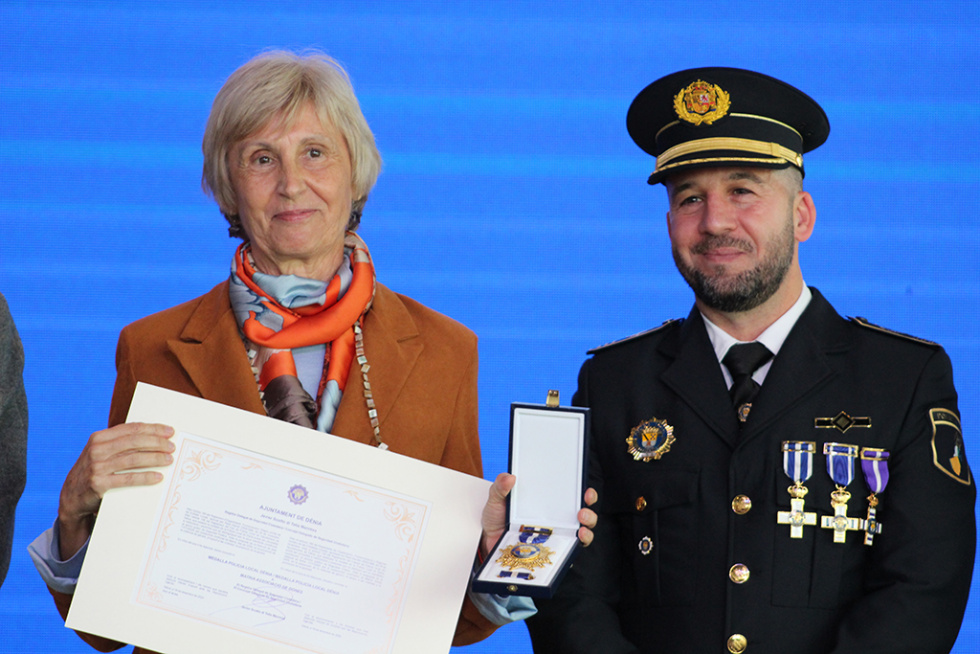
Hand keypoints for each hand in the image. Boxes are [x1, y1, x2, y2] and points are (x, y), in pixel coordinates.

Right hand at [57, 422, 174, 558]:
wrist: (71, 496)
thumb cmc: (94, 470)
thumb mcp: (101, 452)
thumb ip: (119, 442)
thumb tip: (153, 435)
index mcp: (99, 437)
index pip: (131, 429)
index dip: (152, 429)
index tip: (169, 431)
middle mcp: (97, 450)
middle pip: (134, 442)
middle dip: (157, 442)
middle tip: (172, 446)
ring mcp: (97, 467)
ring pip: (133, 459)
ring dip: (154, 458)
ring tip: (169, 460)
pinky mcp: (99, 483)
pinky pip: (128, 479)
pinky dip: (145, 477)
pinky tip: (158, 477)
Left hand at [478, 473, 598, 559]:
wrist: (488, 544)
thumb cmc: (496, 519)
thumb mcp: (496, 499)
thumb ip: (500, 487)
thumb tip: (510, 476)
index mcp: (546, 502)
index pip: (571, 495)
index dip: (584, 492)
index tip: (585, 489)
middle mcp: (556, 518)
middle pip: (582, 512)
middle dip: (589, 508)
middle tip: (584, 506)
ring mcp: (556, 535)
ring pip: (583, 531)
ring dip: (588, 527)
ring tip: (581, 524)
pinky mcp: (553, 551)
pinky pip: (571, 550)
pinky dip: (579, 545)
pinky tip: (577, 539)